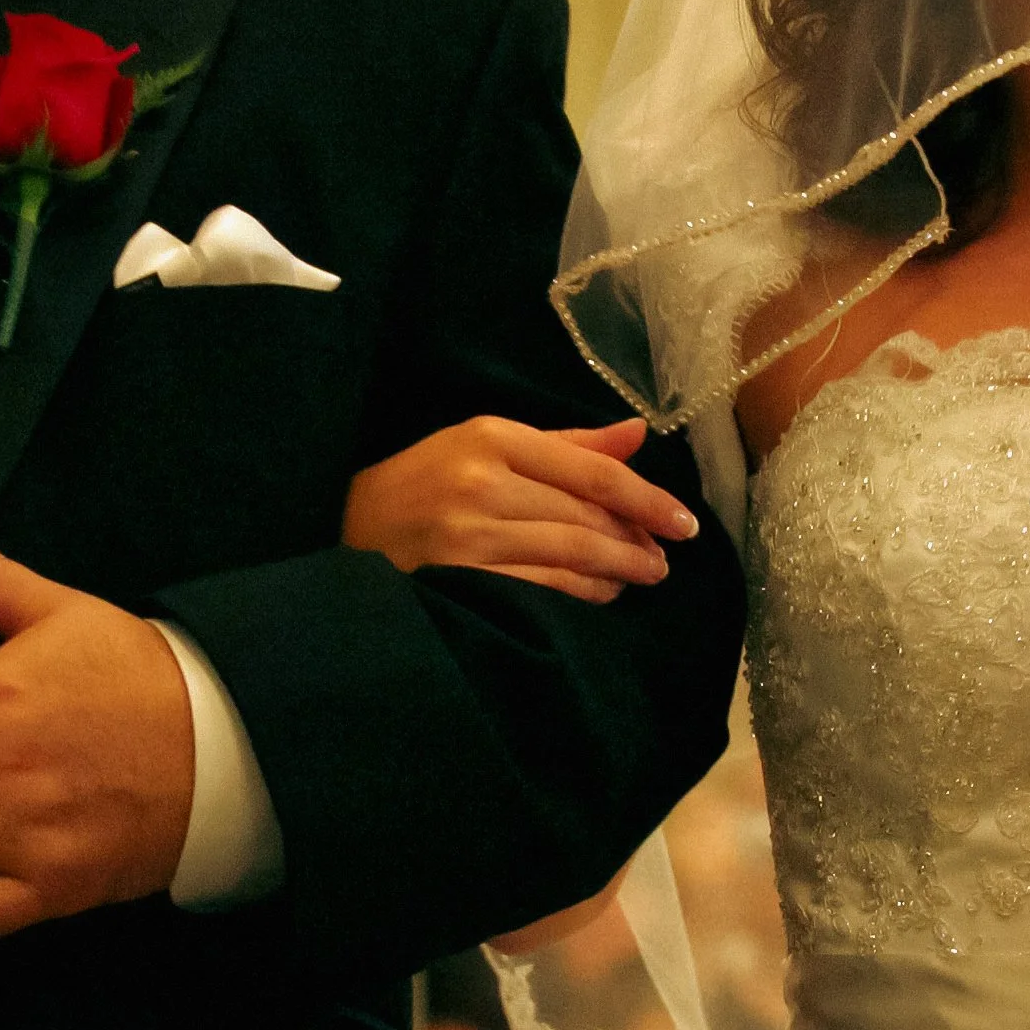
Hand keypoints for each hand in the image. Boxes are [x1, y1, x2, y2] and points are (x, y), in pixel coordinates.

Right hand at [342, 416, 698, 604]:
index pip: (591, 469)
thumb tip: (637, 436)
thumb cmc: (422, 482)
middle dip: (636, 540)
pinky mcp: (462, 577)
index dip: (646, 499)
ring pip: (570, 553)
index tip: (683, 522)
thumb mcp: (484, 445)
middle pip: (586, 515)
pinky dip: (582, 593)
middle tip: (664, 556)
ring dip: (617, 570)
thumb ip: (565, 443)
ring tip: (643, 574)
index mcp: (493, 437)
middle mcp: (483, 481)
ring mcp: (470, 533)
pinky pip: (543, 587)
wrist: (345, 526)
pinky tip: (603, 593)